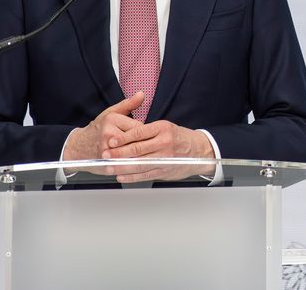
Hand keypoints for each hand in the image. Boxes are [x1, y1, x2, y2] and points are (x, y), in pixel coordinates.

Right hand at [62, 92, 143, 160]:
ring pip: (134, 153)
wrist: (78, 147)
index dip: (143, 132)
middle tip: (139, 143)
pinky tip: (131, 161)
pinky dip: (131, 163)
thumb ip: (128, 104)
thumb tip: (141, 94)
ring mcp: (108, 150)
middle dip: (142, 143)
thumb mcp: (111, 113)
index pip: (140, 127)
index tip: (139, 133)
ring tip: (137, 152)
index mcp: (112, 120)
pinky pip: (126, 164)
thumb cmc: (97, 130)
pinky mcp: (107, 163)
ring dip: (138, 154)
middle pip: (137, 141)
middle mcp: (109, 135)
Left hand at [102, 119, 216, 182]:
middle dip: (118, 153)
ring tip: (109, 167)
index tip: (111, 141)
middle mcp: (164, 143)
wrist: (200, 151)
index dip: (122, 138)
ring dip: (121, 166)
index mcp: (163, 128)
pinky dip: (131, 176)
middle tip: (105, 155)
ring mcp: (165, 158)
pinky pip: (145, 174)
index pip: (138, 132)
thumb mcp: (166, 128)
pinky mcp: (165, 170)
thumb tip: (125, 138)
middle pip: (136, 149)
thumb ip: (148, 132)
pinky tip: (121, 175)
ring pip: (139, 163)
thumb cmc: (180, 138)